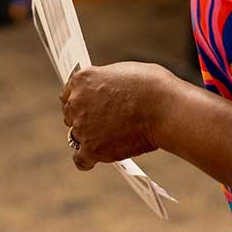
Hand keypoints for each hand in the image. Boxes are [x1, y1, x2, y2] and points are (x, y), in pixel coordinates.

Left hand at [60, 62, 178, 170]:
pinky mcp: (92, 149)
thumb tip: (105, 91)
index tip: (87, 108)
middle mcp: (76, 102)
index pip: (68, 94)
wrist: (163, 108)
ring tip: (108, 139)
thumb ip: (105, 82)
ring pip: (76, 137)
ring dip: (88, 138)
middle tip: (103, 123)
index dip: (79, 102)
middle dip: (84, 119)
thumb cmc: (151, 86)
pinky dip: (88, 160)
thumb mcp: (121, 72)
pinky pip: (81, 160)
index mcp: (82, 80)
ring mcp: (82, 127)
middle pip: (70, 116)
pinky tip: (98, 157)